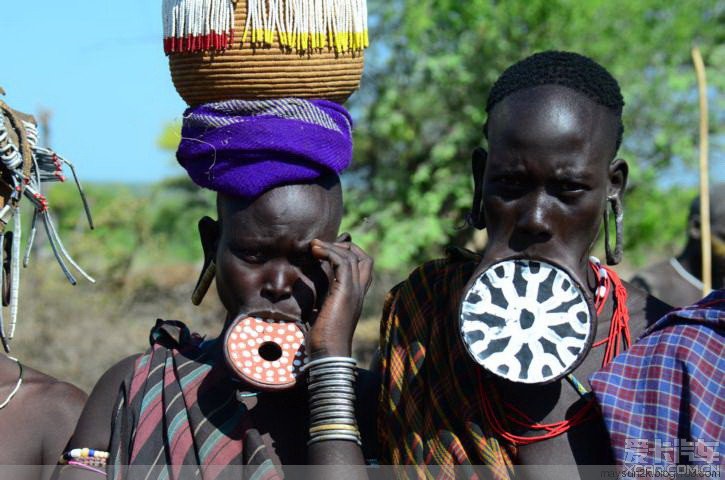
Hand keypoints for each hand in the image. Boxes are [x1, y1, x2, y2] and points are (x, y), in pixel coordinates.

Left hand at [308, 235, 372, 357]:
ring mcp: (354, 291)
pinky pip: (343, 261)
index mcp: (355, 297)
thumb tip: (302, 288)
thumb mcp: (321, 313)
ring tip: (314, 245)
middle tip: (323, 246)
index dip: (349, 255)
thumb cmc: (322, 340)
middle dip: (346, 246)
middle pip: (365, 259)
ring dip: (333, 246)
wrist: (328, 354)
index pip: (363, 269)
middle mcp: (359, 292)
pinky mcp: (345, 292)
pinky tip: (315, 251)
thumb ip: (319, 299)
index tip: (327, 251)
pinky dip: (330, 251)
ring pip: (353, 257)